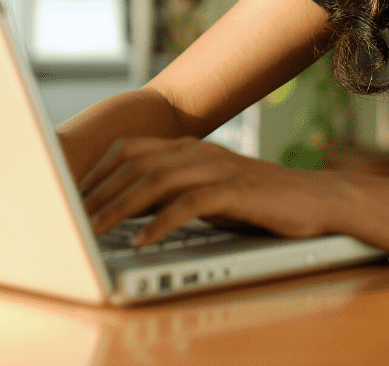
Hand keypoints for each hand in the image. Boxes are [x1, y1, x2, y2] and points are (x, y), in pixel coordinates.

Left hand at [81, 136, 349, 246]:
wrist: (313, 198)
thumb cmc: (257, 200)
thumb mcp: (208, 190)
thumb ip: (174, 191)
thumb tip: (128, 208)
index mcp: (189, 147)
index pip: (131, 148)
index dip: (99, 172)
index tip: (75, 198)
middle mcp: (199, 152)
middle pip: (136, 163)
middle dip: (100, 191)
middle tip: (74, 219)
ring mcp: (218, 168)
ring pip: (156, 180)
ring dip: (120, 207)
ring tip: (96, 229)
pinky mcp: (236, 191)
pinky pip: (189, 204)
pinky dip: (160, 223)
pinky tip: (142, 241)